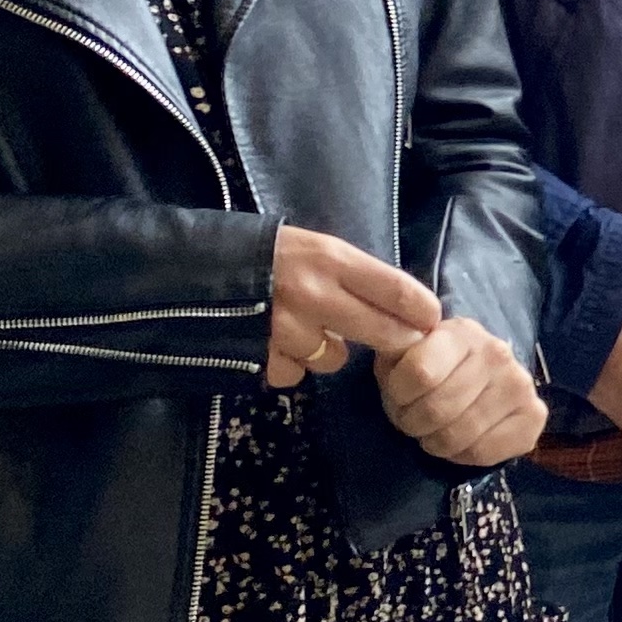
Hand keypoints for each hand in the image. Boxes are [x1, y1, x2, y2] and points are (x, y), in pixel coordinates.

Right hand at [268, 226, 443, 390]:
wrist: (190, 270)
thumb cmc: (263, 255)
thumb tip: (401, 305)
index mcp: (331, 259)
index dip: (422, 310)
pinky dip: (290, 365)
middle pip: (381, 332)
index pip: (396, 289)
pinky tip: (275, 345)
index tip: (432, 320)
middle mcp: (313, 293)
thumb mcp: (313, 248)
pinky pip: (295, 374)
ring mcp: (286, 330)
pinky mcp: (260, 357)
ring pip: (335, 359)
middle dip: (396, 340)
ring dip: (328, 351)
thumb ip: (352, 275)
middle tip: (398, 342)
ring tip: (305, 331)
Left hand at [376, 316, 546, 465]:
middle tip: (414, 419)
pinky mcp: (535, 417)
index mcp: (461, 333)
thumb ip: (394, 352)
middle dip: (414, 423)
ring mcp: (521, 385)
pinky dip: (462, 456)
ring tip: (435, 430)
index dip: (398, 394)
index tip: (399, 395)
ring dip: (435, 442)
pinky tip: (461, 440)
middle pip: (437, 410)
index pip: (420, 373)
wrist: (478, 380)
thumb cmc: (430, 369)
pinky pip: (483, 452)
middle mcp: (498, 354)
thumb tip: (393, 344)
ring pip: (458, 436)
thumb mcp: (401, 355)